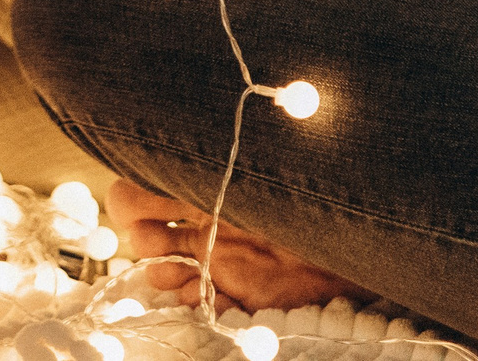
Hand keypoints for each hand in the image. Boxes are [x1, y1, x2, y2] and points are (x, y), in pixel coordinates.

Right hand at [104, 179, 366, 313]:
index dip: (128, 205)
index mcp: (197, 182)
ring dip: (166, 278)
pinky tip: (209, 295)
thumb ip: (183, 175)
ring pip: (166, 273)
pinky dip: (197, 302)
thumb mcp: (232, 175)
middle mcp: (203, 220)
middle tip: (161, 247)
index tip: (137, 214)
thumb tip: (129, 186)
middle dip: (145, 245)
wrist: (349, 232)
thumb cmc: (292, 191)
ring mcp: (220, 258)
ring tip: (188, 278)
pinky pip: (201, 303)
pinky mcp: (242, 291)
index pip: (137, 191)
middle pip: (144, 236)